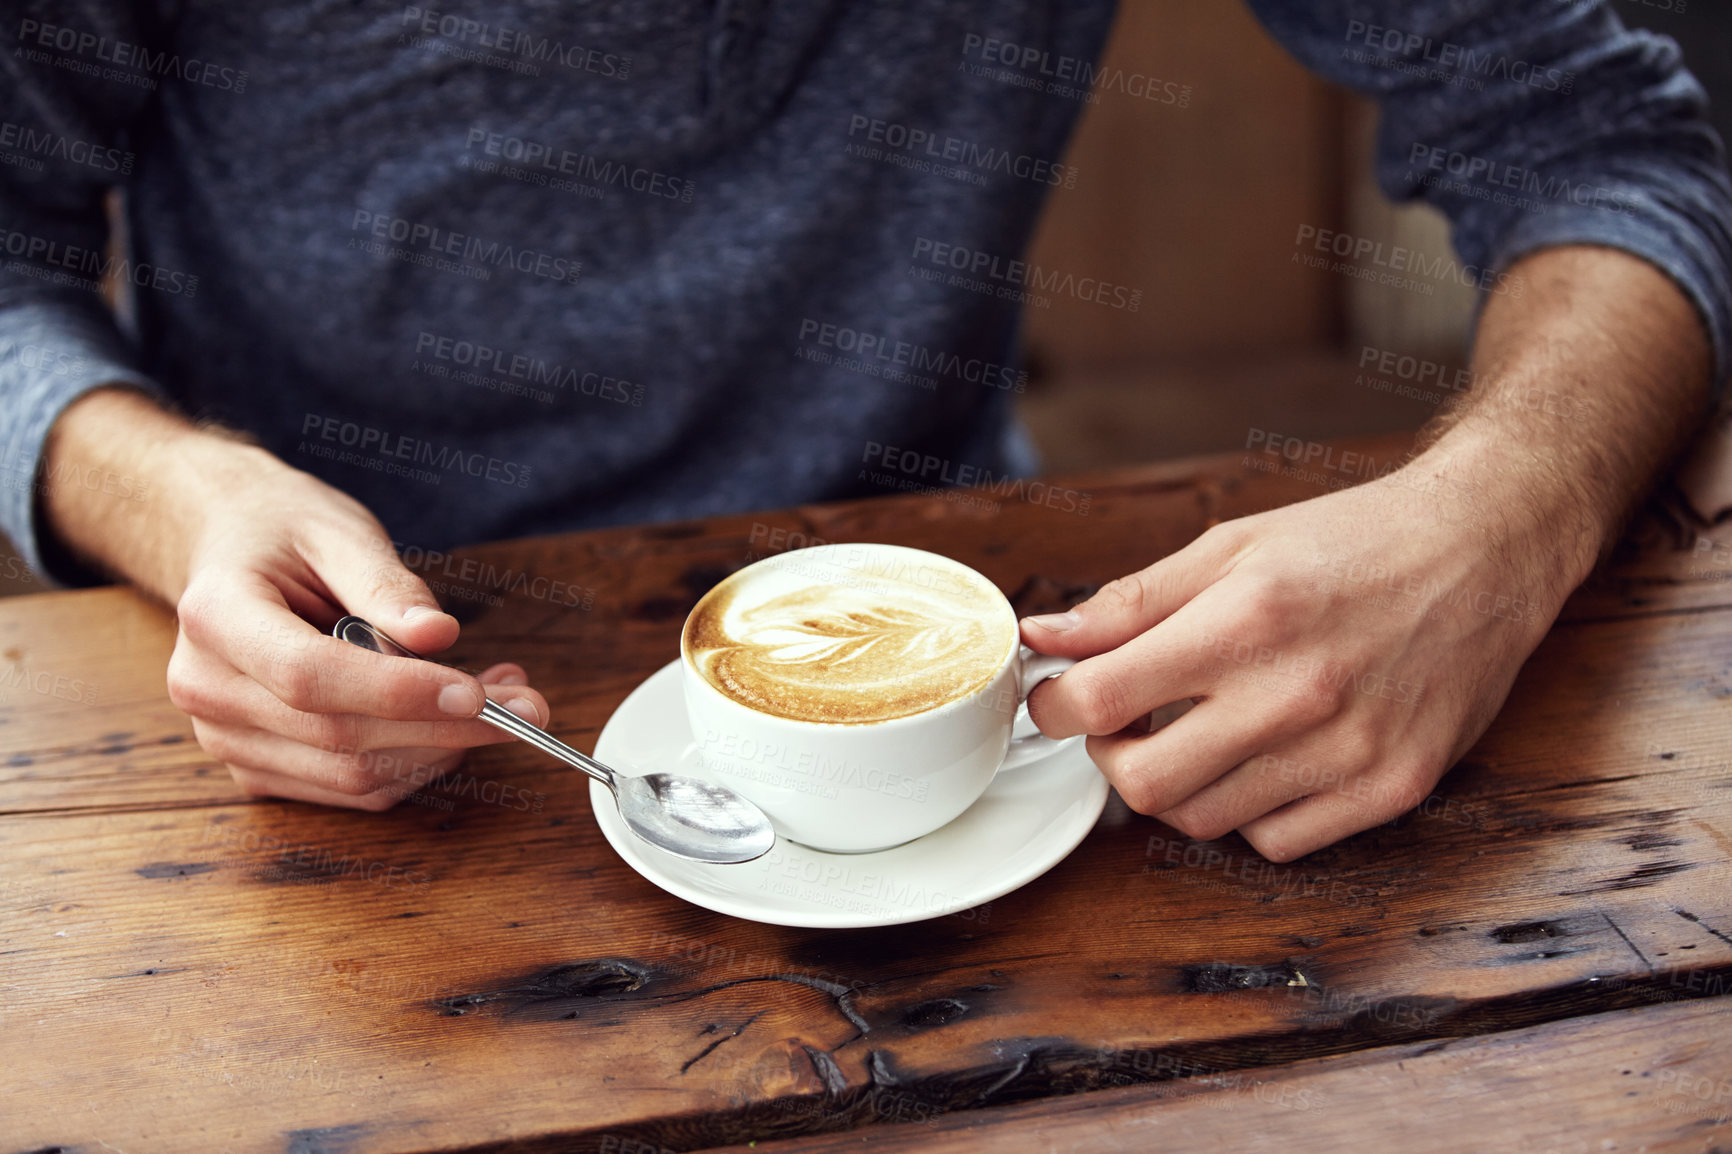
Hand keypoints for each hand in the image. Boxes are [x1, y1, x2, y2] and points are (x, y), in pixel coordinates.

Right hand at [162, 454, 550, 808]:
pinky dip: (420, 762)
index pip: (310, 677)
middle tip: (527, 702)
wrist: (226, 551)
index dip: (397, 692)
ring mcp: (227, 738)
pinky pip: (353, 788)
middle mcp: (209, 689)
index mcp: (216, 617)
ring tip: (506, 700)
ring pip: (354, 775)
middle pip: (340, 736)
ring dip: (445, 749)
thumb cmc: (282, 531)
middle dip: (447, 726)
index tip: (477, 693)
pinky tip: (459, 720)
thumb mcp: (337, 531)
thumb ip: (386, 585)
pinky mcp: (260, 767)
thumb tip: (437, 636)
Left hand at [1023, 463, 1572, 860]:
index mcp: (1244, 620)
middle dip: (1109, 757)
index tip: (1055, 701)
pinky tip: (1258, 761)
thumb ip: (1131, 601)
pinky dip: (1247, 812)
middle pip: (1142, 783)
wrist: (1485, 549)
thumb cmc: (1352, 542)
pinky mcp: (1391, 789)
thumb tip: (1045, 637)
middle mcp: (1296, 694)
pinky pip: (1276, 841)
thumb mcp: (1232, 546)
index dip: (1055, 708)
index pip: (1101, 699)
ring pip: (1204, 820)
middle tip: (1121, 725)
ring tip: (1196, 734)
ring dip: (1176, 785)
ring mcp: (1348, 752)